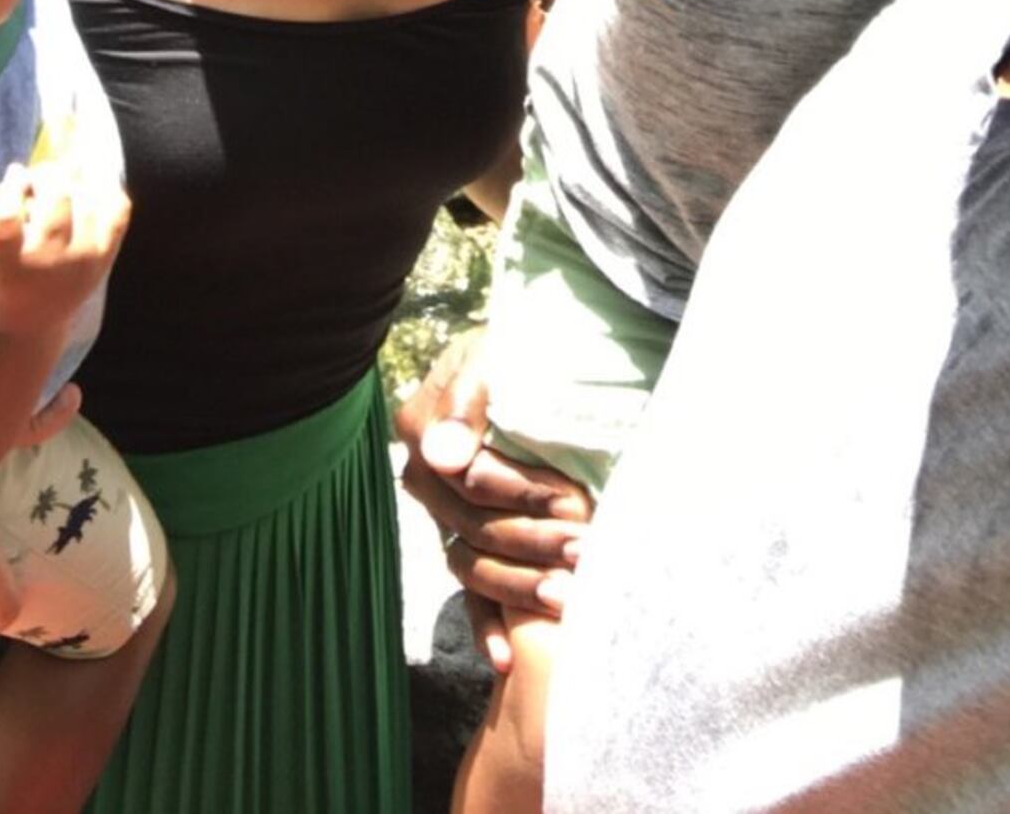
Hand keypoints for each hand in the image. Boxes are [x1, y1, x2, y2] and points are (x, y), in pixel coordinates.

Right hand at [0, 160, 129, 343]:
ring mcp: (85, 260)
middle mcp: (51, 264)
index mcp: (7, 267)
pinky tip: (86, 191)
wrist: (30, 323)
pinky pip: (118, 206)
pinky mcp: (107, 256)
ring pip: (88, 195)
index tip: (11, 184)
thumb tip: (19, 171)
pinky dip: (104, 189)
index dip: (7, 196)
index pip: (6, 226)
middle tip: (35, 181)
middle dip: (44, 174)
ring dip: (71, 179)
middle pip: (57, 195)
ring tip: (57, 189)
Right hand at [396, 334, 591, 672]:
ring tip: (567, 597)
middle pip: (476, 525)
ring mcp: (442, 515)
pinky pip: (466, 591)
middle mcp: (426, 478)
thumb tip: (445, 457)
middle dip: (533, 541)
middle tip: (585, 550)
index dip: (521, 492)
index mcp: (424, 429)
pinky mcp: (463, 540)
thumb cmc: (516, 348)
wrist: (531, 353)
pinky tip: (503, 660)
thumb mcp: (492, 355)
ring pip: (474, 563)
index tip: (571, 501)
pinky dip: (483, 625)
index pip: (472, 479)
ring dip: (519, 586)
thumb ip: (467, 400)